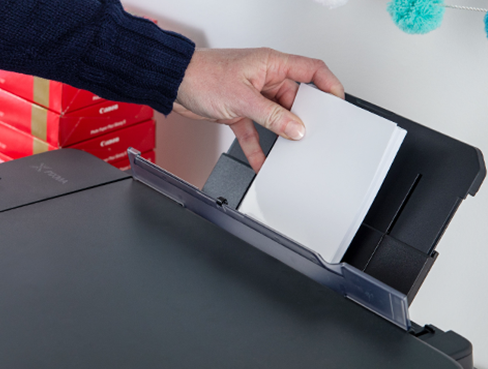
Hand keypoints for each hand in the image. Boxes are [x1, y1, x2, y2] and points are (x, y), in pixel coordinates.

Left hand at [174, 48, 343, 171]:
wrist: (174, 84)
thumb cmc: (202, 76)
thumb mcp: (242, 98)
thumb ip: (271, 116)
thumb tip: (296, 128)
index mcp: (271, 64)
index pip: (311, 70)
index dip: (329, 85)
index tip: (338, 103)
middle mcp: (264, 78)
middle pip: (294, 99)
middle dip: (303, 119)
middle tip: (312, 135)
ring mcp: (252, 96)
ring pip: (275, 118)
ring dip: (280, 135)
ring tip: (289, 152)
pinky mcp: (238, 111)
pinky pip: (255, 132)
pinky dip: (257, 147)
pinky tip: (262, 161)